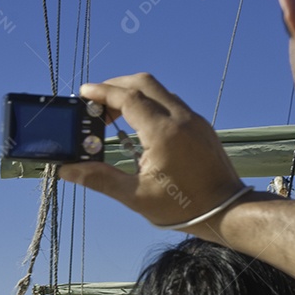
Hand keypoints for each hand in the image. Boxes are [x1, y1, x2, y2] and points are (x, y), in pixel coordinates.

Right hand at [59, 73, 244, 227]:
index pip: (127, 98)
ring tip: (113, 114)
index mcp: (162, 133)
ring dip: (133, 94)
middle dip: (116, 85)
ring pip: (159, 90)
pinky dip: (149, 103)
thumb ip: (99, 179)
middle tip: (95, 100)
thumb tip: (69, 170)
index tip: (84, 93)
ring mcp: (193, 120)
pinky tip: (138, 124)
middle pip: (144, 83)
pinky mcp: (200, 126)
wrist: (226, 210)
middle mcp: (180, 119)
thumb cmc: (182, 207)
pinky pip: (171, 102)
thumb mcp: (134, 196)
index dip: (102, 92)